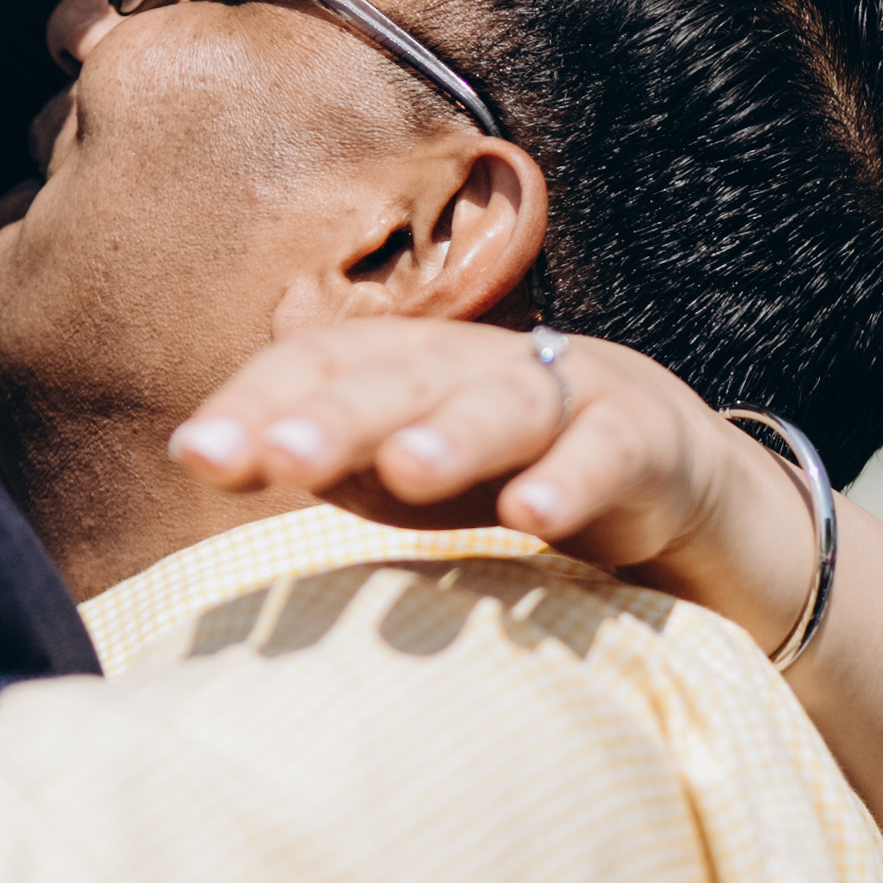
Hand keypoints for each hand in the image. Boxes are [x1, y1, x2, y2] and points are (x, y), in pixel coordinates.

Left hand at [162, 320, 815, 642]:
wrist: (688, 501)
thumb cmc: (514, 487)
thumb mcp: (407, 479)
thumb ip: (320, 461)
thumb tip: (194, 455)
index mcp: (412, 371)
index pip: (323, 364)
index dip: (260, 400)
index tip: (198, 456)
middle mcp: (484, 368)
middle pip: (403, 375)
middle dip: (336, 411)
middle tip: (275, 454)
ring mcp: (576, 397)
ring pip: (508, 401)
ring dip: (455, 434)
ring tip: (405, 470)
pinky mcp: (656, 446)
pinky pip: (613, 456)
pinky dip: (574, 480)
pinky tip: (537, 518)